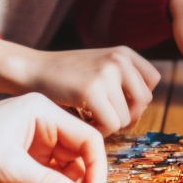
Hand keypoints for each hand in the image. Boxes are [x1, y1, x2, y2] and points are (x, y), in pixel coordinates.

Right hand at [0, 40, 159, 134]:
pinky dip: (99, 130)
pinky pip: (112, 124)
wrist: (30, 70)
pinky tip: (83, 120)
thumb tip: (142, 112)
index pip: (152, 82)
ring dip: (110, 125)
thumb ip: (123, 84)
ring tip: (89, 116)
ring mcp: (106, 72)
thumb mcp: (100, 68)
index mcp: (124, 53)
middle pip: (144, 101)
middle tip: (102, 116)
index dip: (137, 98)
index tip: (116, 103)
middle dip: (126, 115)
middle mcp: (119, 59)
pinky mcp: (92, 89)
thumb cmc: (65, 78)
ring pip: (128, 117)